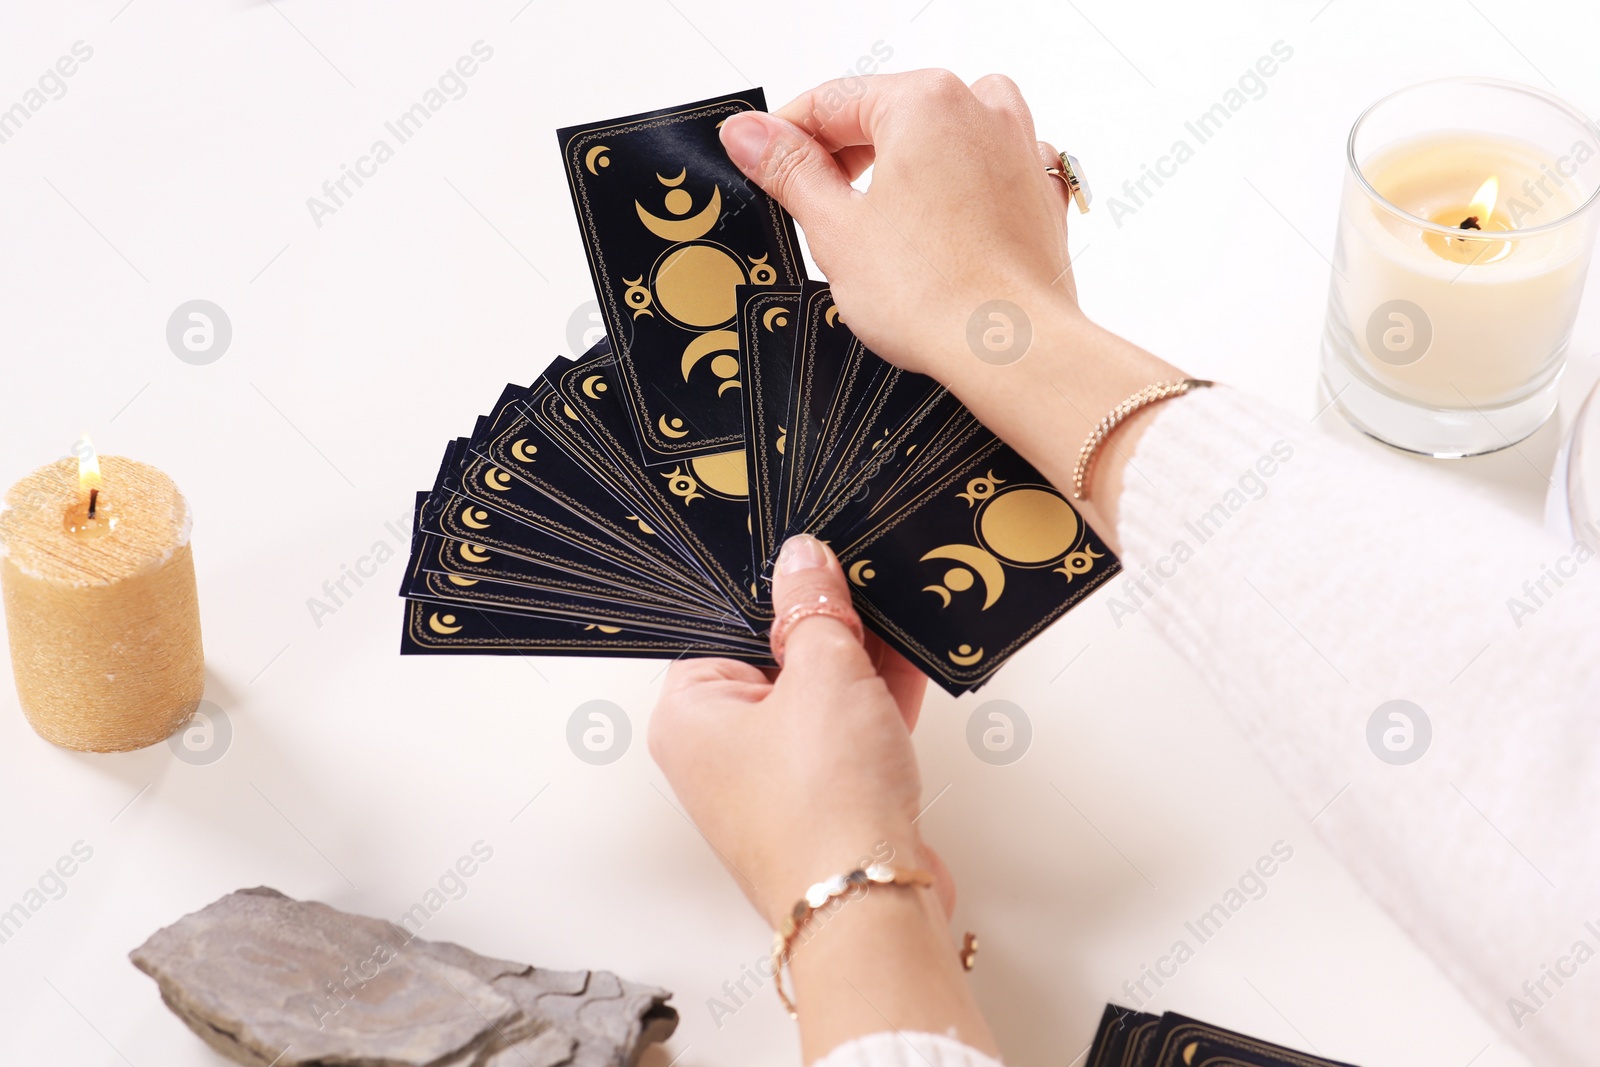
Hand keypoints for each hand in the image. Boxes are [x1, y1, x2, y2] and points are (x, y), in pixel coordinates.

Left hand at [649, 533, 939, 927]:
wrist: (870, 905)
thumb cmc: (822, 808)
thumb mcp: (822, 672)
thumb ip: (815, 607)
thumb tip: (804, 560)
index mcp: (688, 715)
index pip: (722, 625)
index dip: (774, 591)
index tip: (815, 564)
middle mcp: (720, 751)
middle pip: (772, 660)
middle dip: (824, 625)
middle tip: (862, 584)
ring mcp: (772, 781)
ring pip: (816, 697)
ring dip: (859, 662)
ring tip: (897, 616)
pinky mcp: (823, 801)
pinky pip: (847, 733)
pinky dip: (877, 703)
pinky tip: (912, 664)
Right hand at [719, 71, 1187, 540]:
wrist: (1013, 348)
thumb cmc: (935, 294)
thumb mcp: (836, 229)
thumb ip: (790, 171)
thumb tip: (750, 133)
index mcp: (926, 101)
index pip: (832, 100)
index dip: (786, 134)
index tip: (761, 160)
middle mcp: (981, 109)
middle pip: (889, 114)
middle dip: (844, 155)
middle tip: (807, 204)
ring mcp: (1019, 148)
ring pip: (942, 136)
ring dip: (902, 165)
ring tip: (873, 219)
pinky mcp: (1040, 193)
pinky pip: (986, 170)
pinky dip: (955, 187)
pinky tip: (934, 228)